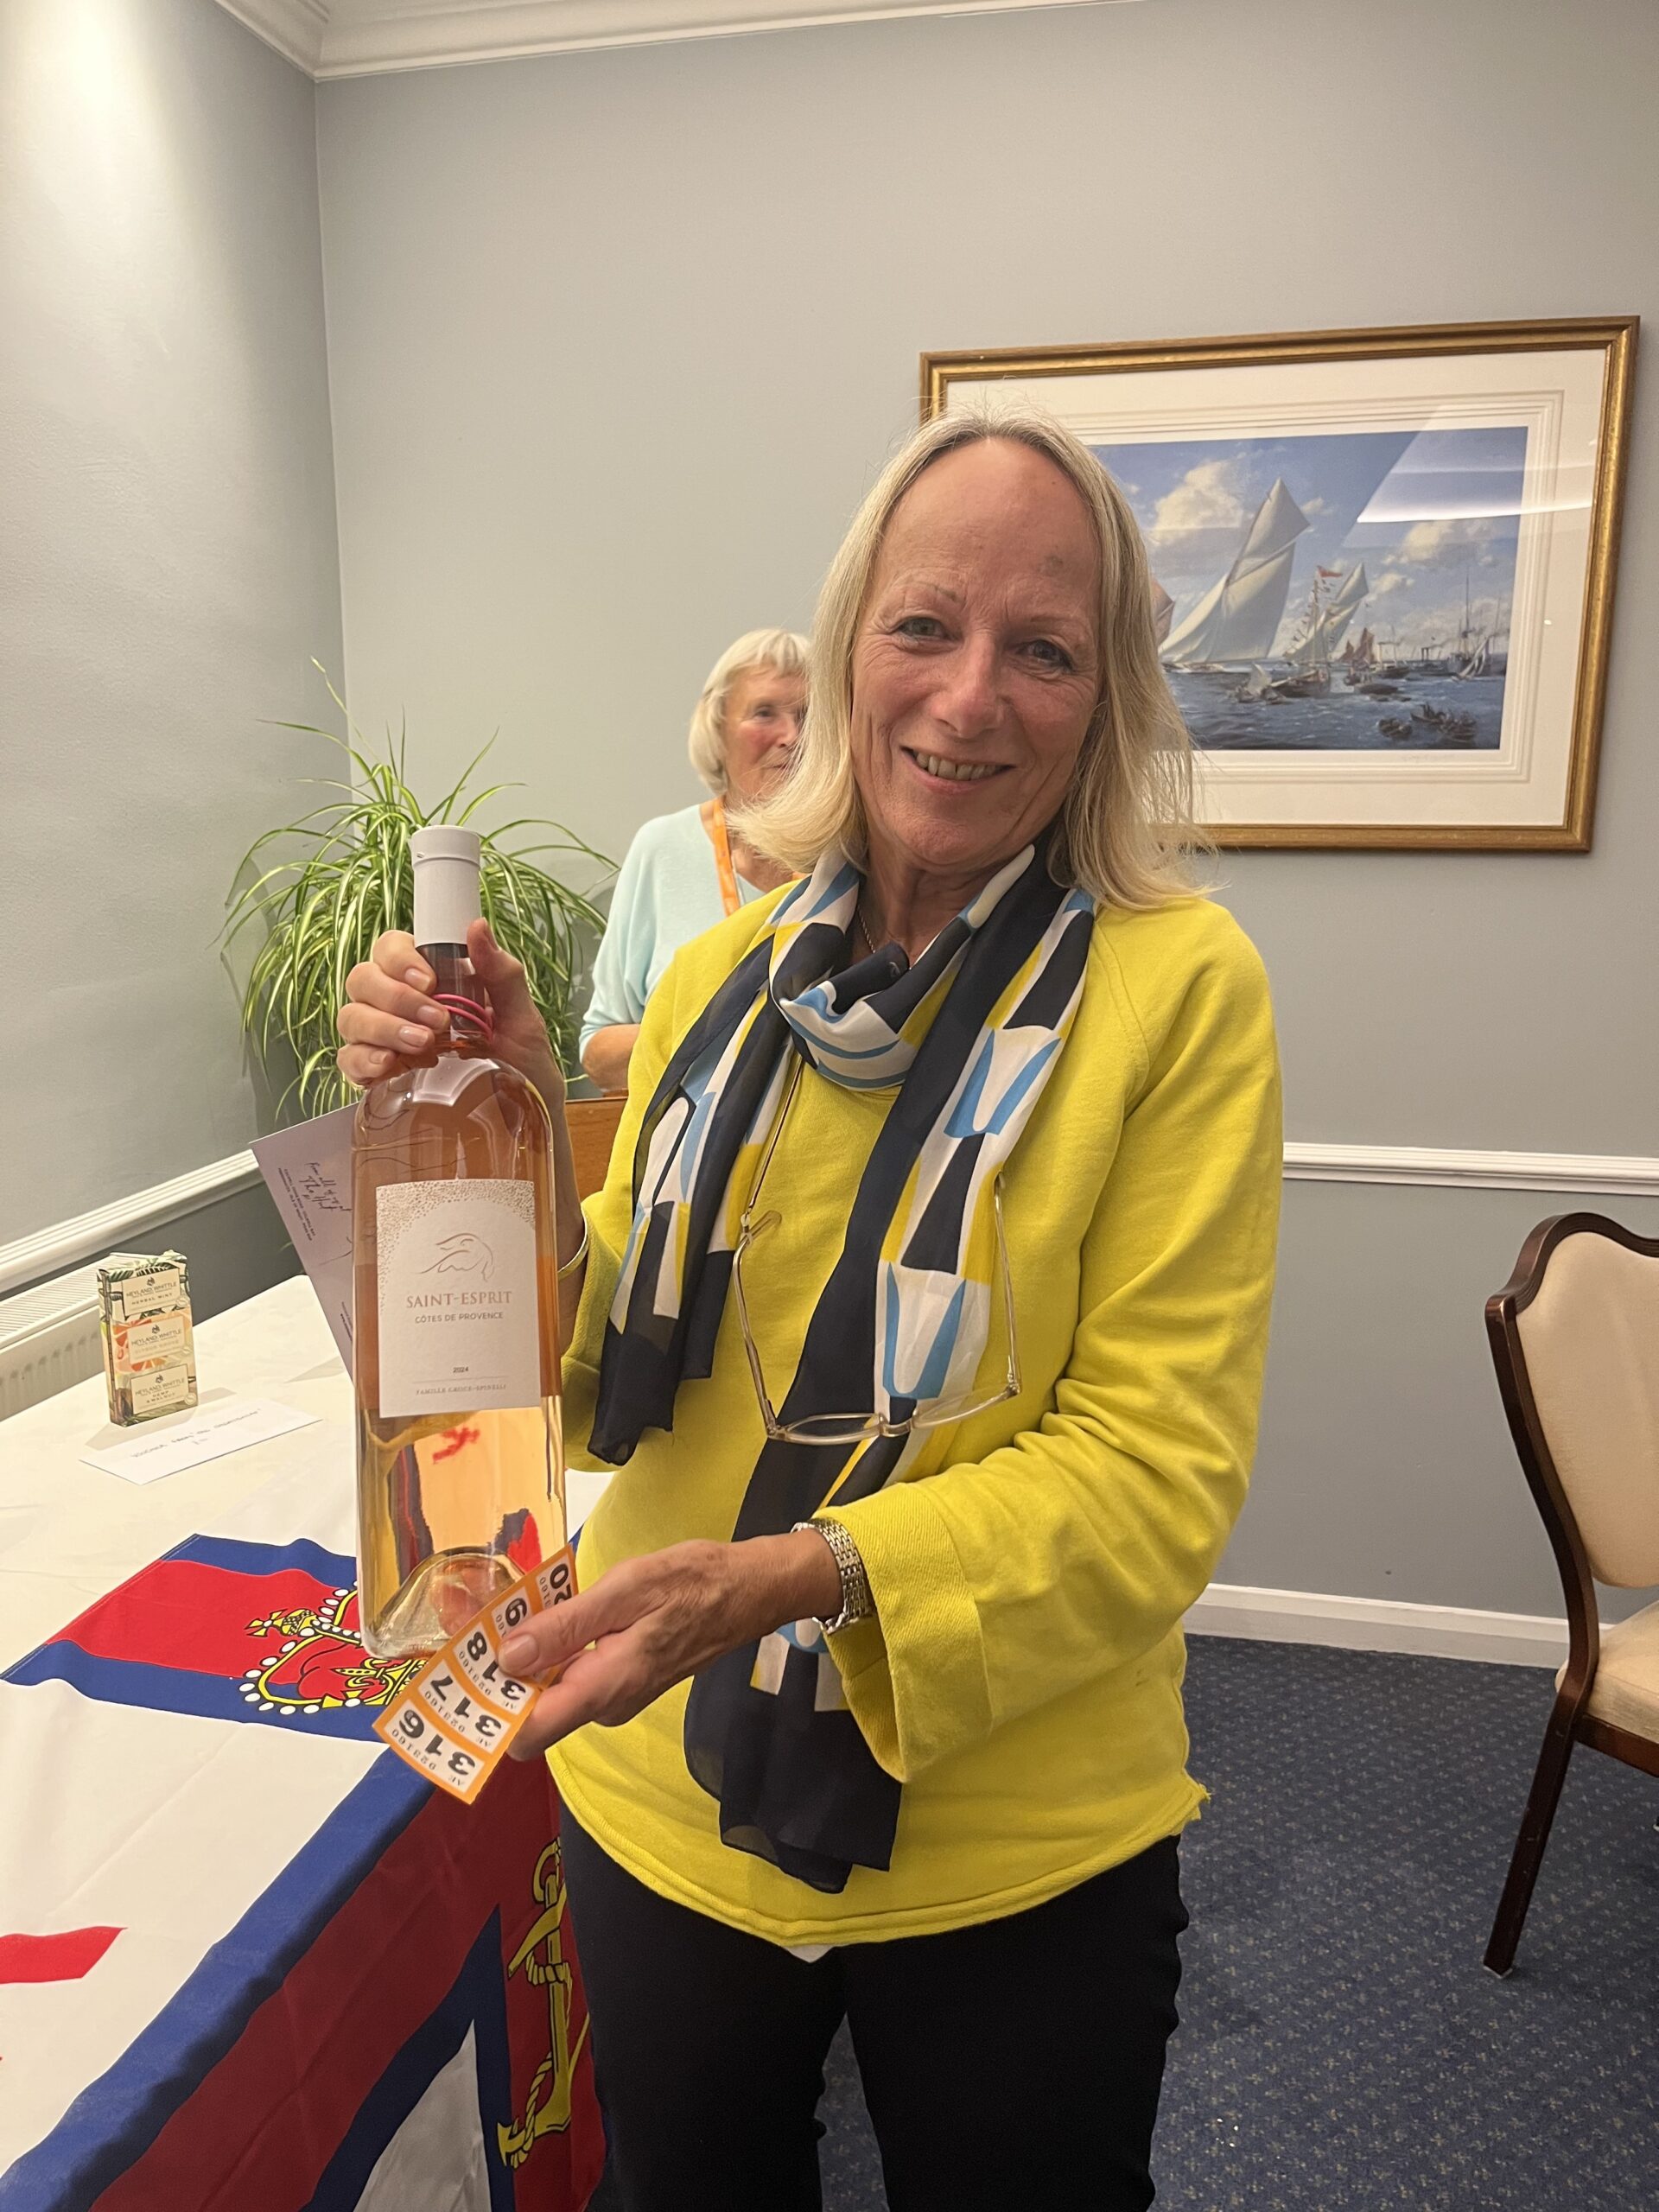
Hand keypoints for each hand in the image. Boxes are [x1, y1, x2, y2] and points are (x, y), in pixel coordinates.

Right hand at [335, 918, 562, 1103]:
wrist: (522, 1120)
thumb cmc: (521, 1065)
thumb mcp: (521, 1019)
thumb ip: (501, 974)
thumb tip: (478, 927)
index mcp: (431, 980)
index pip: (391, 948)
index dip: (400, 958)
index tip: (429, 980)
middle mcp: (399, 1005)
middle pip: (363, 978)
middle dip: (395, 997)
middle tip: (436, 1022)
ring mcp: (384, 1039)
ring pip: (352, 1016)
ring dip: (382, 1027)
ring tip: (424, 1046)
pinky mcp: (377, 1074)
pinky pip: (348, 1059)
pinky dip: (362, 1060)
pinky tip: (388, 1066)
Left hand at [501, 1531, 842, 1759]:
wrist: (747, 1589)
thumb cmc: (692, 1582)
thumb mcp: (625, 1590)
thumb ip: (565, 1626)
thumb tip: (507, 1657)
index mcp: (604, 1688)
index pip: (526, 1734)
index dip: (486, 1711)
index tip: (459, 1672)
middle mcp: (604, 1706)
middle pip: (531, 1711)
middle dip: (501, 1675)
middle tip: (482, 1624)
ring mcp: (613, 1697)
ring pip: (549, 1691)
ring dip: (526, 1657)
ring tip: (512, 1612)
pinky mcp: (619, 1682)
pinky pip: (570, 1677)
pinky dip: (552, 1651)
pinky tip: (550, 1615)